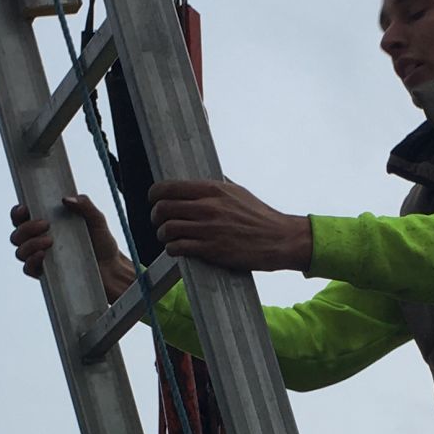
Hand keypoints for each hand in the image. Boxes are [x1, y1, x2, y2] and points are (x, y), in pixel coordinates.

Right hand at [9, 193, 134, 300]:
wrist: (111, 268)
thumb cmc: (102, 242)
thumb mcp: (96, 219)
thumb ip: (84, 205)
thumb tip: (66, 198)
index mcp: (47, 224)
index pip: (22, 217)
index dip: (17, 212)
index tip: (25, 208)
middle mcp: (39, 240)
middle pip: (17, 233)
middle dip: (26, 227)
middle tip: (45, 224)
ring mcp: (41, 258)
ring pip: (20, 250)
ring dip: (29, 244)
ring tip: (49, 241)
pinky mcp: (45, 274)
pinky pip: (28, 268)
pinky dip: (31, 261)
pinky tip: (43, 255)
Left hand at [149, 177, 311, 271]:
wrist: (279, 238)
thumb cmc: (260, 216)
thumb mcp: (238, 192)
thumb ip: (216, 187)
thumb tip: (198, 183)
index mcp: (213, 190)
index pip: (169, 187)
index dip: (155, 195)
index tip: (154, 200)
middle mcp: (208, 207)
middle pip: (163, 208)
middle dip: (156, 216)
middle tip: (159, 222)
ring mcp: (208, 229)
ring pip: (167, 229)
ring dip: (163, 234)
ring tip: (168, 237)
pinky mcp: (211, 249)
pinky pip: (178, 247)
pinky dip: (172, 249)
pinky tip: (177, 249)